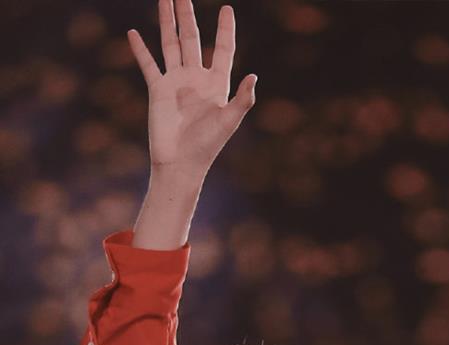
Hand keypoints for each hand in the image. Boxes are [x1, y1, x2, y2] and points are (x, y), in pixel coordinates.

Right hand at [127, 0, 255, 175]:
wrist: (181, 164)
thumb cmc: (207, 146)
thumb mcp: (229, 122)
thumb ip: (243, 100)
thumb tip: (253, 77)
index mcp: (216, 84)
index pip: (222, 49)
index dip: (225, 30)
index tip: (227, 9)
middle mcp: (195, 79)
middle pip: (192, 39)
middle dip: (187, 15)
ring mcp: (175, 82)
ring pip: (170, 44)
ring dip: (167, 22)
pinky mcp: (158, 90)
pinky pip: (148, 65)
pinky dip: (140, 49)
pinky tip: (133, 33)